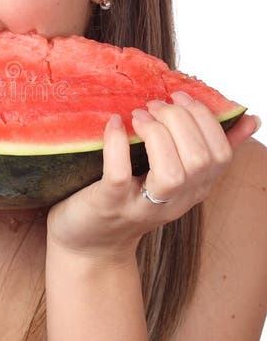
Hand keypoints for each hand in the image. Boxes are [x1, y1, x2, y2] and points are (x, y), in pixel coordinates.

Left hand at [47, 91, 259, 262]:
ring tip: (139, 116)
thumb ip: (205, 148)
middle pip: (199, 159)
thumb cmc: (131, 199)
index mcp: (195, 189)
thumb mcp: (174, 176)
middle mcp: (175, 201)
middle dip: (179, 121)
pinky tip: (114, 123)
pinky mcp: (110, 204)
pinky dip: (117, 143)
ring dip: (156, 134)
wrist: (91, 243)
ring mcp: (143, 206)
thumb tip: (250, 120)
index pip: (221, 155)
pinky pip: (120, 173)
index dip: (205, 119)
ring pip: (171, 173)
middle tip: (154, 105)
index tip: (180, 97)